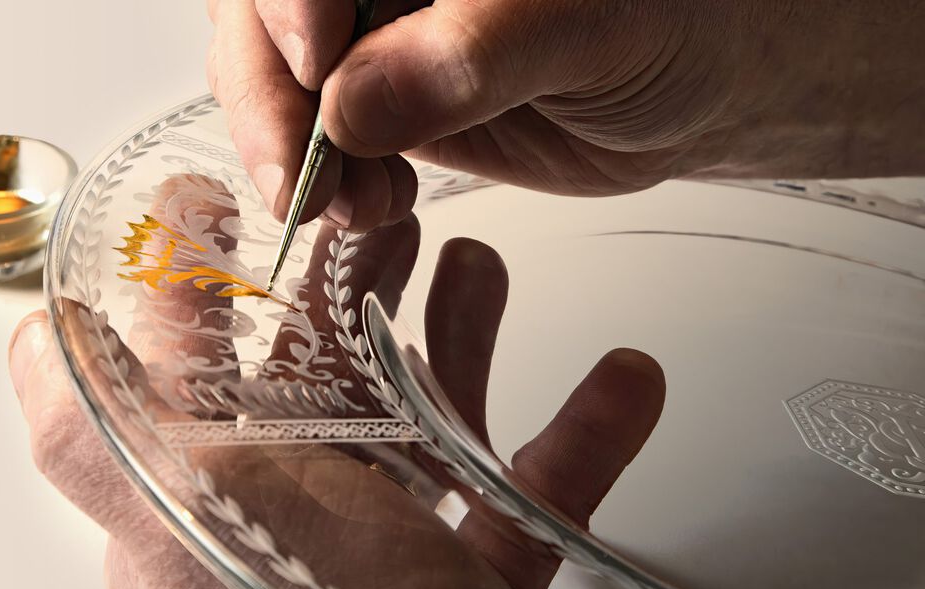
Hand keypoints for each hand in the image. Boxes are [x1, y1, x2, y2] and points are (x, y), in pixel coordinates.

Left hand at [8, 176, 664, 588]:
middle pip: (325, 369)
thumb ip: (98, 433)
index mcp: (223, 489)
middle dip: (361, 282)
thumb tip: (36, 336)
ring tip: (484, 268)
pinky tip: (626, 382)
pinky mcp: (477, 582)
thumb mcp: (189, 524)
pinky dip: (583, 438)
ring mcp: (393, 548)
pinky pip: (532, 494)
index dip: (218, 271)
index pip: (204, 359)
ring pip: (427, 416)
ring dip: (463, 336)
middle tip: (397, 214)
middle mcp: (298, 513)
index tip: (254, 197)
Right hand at [208, 0, 924, 230]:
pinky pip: (310, 134)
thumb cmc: (672, 24)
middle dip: (270, 98)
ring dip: (292, 150)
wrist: (690, 82)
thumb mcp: (593, 27)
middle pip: (263, 13)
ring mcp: (372, 30)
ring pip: (272, 75)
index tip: (318, 67)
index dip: (289, 2)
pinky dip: (321, 179)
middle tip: (302, 178)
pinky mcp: (377, 94)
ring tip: (356, 203)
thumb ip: (479, 54)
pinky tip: (369, 203)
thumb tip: (357, 102)